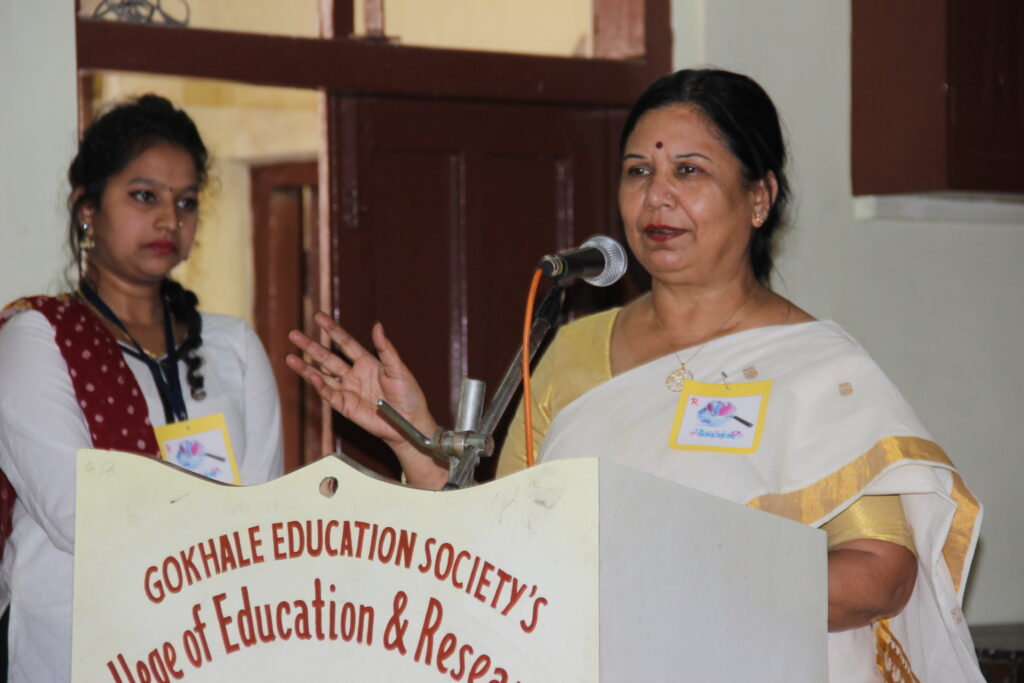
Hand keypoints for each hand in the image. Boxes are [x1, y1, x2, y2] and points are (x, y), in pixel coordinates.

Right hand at [286, 313, 446, 487]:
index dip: (332, 330)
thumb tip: (377, 325)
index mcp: (367, 362)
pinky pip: (329, 394)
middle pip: (328, 357)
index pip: (345, 343)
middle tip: (294, 334)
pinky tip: (310, 375)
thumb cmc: (408, 395)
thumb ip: (386, 349)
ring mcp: (348, 390)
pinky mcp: (346, 406)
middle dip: (311, 346)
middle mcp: (354, 374)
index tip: (318, 317)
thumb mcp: (398, 369)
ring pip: (322, 376)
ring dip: (306, 367)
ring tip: (289, 357)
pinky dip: (319, 385)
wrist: (410, 422)